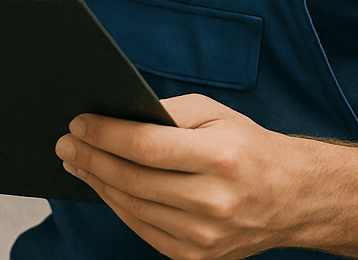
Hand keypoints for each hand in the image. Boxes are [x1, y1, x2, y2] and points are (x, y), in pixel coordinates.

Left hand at [55, 94, 307, 259]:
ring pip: (134, 208)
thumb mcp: (212, 112)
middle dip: (92, 159)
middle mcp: (215, 202)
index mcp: (220, 157)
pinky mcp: (199, 259)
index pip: (147, 146)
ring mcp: (207, 238)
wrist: (292, 197)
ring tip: (76, 162)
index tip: (78, 122)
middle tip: (65, 142)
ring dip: (98, 183)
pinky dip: (119, 206)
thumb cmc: (245, 145)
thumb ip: (165, 112)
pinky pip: (145, 231)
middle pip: (134, 180)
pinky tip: (104, 186)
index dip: (106, 135)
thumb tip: (114, 113)